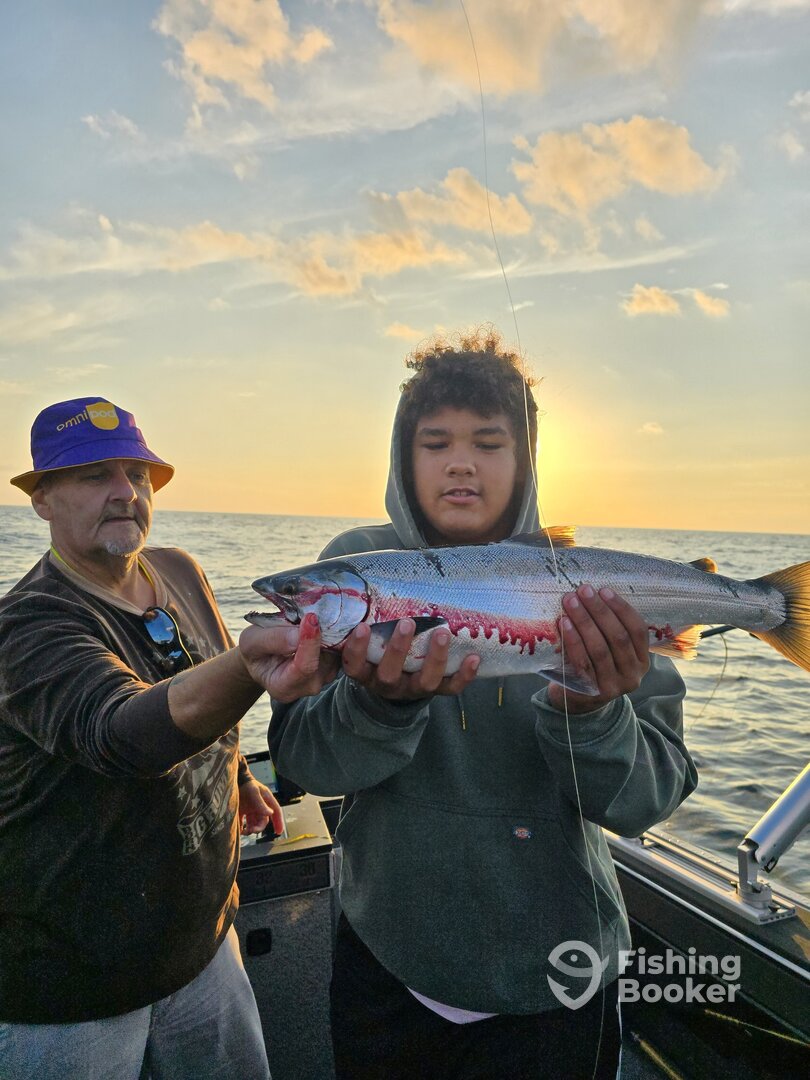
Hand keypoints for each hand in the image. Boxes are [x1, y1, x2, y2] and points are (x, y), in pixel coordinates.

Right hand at [238, 614, 339, 702]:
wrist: (265, 654)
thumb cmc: (256, 649)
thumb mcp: (252, 642)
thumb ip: (272, 640)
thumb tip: (299, 634)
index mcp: (284, 688)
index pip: (304, 667)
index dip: (308, 643)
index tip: (311, 618)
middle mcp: (309, 686)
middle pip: (326, 661)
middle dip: (332, 635)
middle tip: (337, 607)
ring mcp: (325, 676)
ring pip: (338, 652)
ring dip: (339, 629)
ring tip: (336, 604)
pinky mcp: (336, 663)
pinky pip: (344, 646)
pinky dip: (342, 629)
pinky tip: (338, 611)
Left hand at [238, 777, 284, 835]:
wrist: (234, 780)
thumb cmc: (246, 784)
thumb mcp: (254, 792)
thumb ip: (261, 803)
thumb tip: (270, 814)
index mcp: (267, 799)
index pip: (276, 811)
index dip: (279, 822)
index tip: (279, 832)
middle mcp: (260, 806)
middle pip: (263, 821)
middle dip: (259, 828)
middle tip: (252, 830)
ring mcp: (251, 809)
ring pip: (254, 824)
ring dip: (251, 829)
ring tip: (245, 830)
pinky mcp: (243, 812)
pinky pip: (244, 823)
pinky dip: (243, 828)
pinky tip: (240, 830)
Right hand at [342, 619, 479, 700]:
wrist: (398, 685)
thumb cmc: (380, 652)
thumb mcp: (369, 643)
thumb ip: (365, 623)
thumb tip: (363, 584)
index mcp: (366, 672)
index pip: (354, 665)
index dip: (357, 649)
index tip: (362, 627)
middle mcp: (388, 684)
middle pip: (389, 675)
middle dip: (398, 649)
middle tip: (407, 622)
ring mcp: (413, 690)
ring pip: (424, 682)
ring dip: (434, 658)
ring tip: (442, 633)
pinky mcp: (437, 691)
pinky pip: (451, 688)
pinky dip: (464, 675)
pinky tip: (473, 657)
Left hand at [548, 584, 649, 713]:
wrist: (577, 700)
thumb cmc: (594, 665)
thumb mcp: (610, 649)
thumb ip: (608, 628)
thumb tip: (592, 593)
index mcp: (642, 660)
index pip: (637, 630)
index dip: (621, 608)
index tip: (603, 589)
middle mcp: (633, 674)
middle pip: (618, 637)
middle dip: (599, 611)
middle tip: (583, 591)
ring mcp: (614, 685)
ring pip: (599, 649)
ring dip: (584, 622)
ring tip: (570, 602)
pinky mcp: (592, 692)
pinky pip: (582, 662)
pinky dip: (572, 640)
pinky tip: (563, 623)